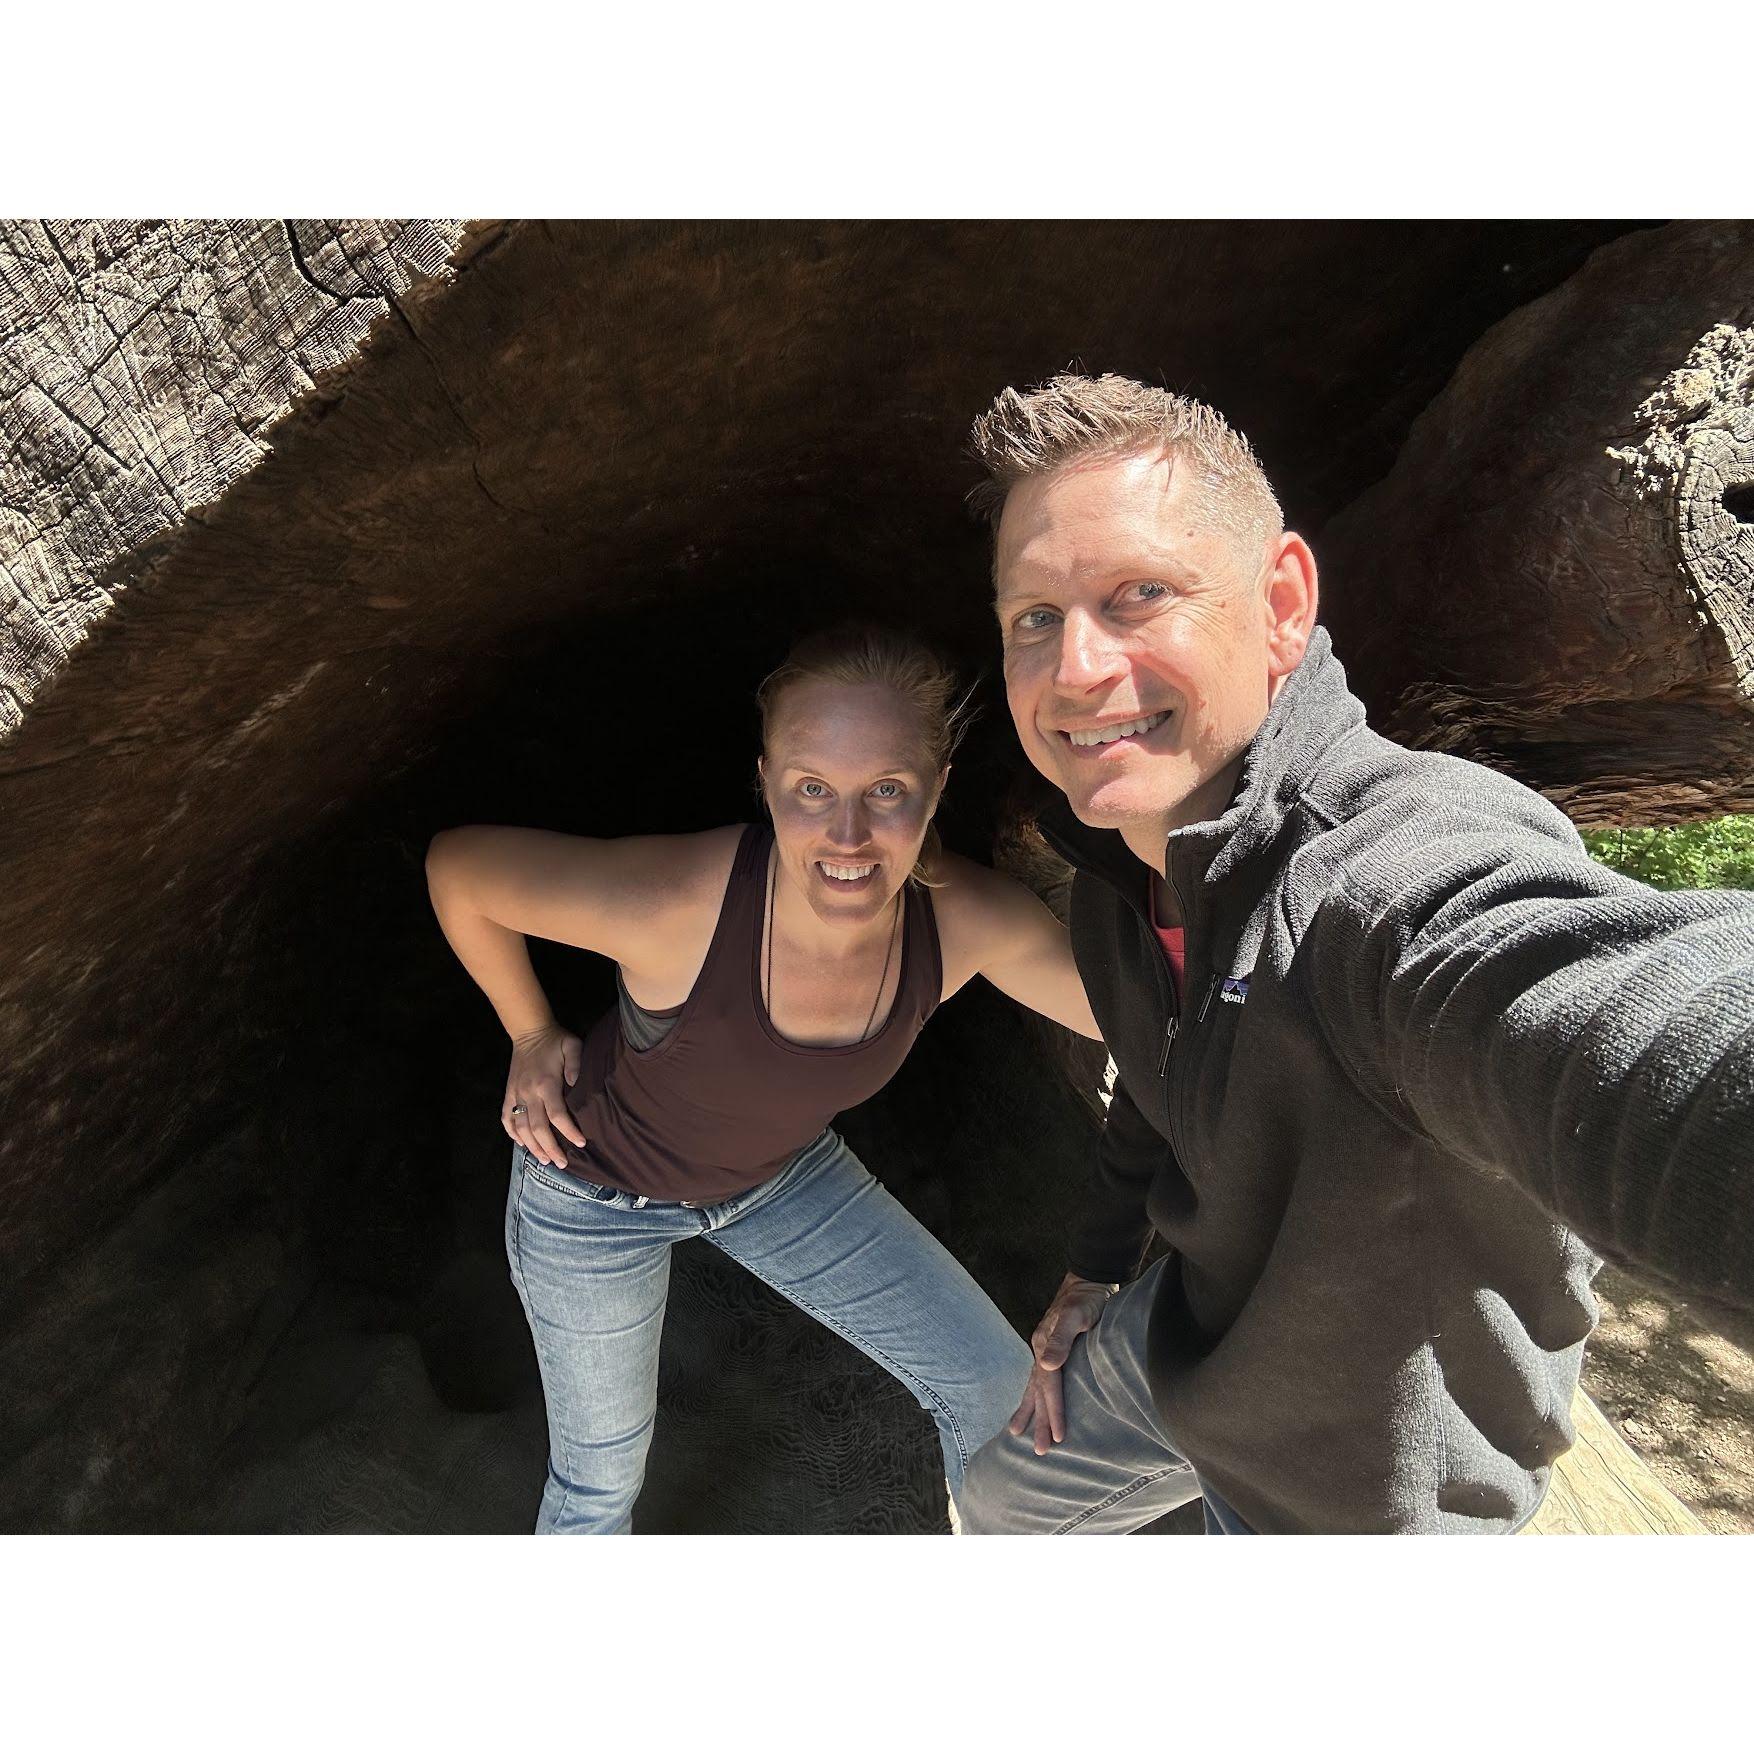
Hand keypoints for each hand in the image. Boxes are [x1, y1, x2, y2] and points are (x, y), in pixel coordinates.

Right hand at [503, 1024, 587, 1167]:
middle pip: (538, 1129)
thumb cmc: (555, 1040)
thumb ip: (577, 1065)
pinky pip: (507, 1119)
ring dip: (533, 1147)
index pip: (557, 1115)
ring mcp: (516, 1094)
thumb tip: (578, 1086)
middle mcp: (529, 1093)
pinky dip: (513, 1134)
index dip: (569, 1132)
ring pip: (521, 1129)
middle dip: (551, 1148)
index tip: (580, 1144)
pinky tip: (522, 1145)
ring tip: (545, 1160)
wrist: (529, 1031)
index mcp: (546, 1084)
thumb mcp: (572, 1046)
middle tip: (562, 1163)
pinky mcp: (508, 1093)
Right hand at [1007, 1273, 1116, 1454]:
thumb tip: (1046, 1364)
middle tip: (1039, 1451)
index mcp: (1045, 1345)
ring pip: (1033, 1387)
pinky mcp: (1051, 1350)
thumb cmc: (1087, 1299)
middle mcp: (1041, 1350)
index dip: (1054, 1412)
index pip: (1049, 1386)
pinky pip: (1038, 1379)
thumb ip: (1061, 1337)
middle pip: (1038, 1392)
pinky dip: (1033, 1395)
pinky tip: (1031, 1403)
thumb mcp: (1077, 1314)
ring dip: (1029, 1412)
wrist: (1089, 1280)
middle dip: (1039, 1422)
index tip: (1058, 1437)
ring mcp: (1043, 1350)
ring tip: (1016, 1434)